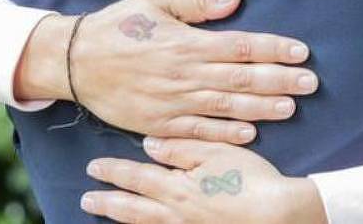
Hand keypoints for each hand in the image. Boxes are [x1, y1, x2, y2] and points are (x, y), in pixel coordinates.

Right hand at [14, 0, 318, 142]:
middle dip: (279, 80)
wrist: (73, 61)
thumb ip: (198, 3)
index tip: (301, 51)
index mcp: (187, 42)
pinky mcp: (159, 123)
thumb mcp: (155, 2)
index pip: (241, 47)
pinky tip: (250, 133)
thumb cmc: (118, 26)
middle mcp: (184, 74)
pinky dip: (225, 134)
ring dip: (261, 108)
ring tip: (291, 108)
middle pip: (241, 79)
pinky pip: (198, 132)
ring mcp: (172, 102)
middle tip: (310, 83)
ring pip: (226, 107)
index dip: (274, 49)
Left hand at [81, 138, 327, 223]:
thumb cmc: (249, 178)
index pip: (137, 177)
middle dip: (108, 201)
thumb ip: (181, 148)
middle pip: (133, 207)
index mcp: (176, 187)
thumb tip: (150, 145)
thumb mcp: (216, 152)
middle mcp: (175, 212)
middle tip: (86, 197)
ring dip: (122, 217)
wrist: (276, 213)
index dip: (114, 172)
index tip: (93, 167)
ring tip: (105, 212)